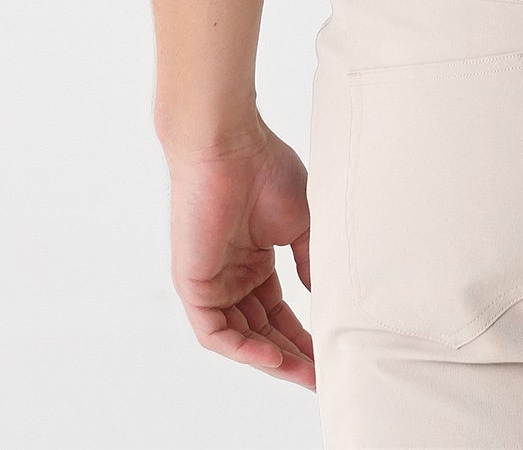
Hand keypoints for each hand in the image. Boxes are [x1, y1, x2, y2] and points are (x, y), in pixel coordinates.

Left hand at [166, 118, 315, 389]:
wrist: (229, 145)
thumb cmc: (264, 169)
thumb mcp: (301, 222)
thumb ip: (309, 261)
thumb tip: (324, 297)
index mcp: (254, 261)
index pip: (278, 312)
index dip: (303, 336)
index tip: (329, 355)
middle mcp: (231, 276)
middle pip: (261, 331)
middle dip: (291, 356)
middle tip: (320, 377)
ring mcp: (211, 282)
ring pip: (240, 337)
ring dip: (271, 359)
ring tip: (304, 373)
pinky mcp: (193, 285)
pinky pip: (216, 332)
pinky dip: (243, 349)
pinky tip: (273, 357)